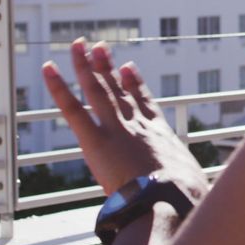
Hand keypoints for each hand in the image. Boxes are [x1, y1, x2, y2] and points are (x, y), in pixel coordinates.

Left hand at [41, 39, 207, 201]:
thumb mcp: (191, 187)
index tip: (128, 67)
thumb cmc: (186, 199)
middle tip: (99, 47)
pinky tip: (49, 68)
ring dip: (86, 66)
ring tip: (79, 45)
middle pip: (118, 90)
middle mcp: (137, 125)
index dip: (135, 83)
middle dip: (107, 67)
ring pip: (97, 91)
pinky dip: (58, 87)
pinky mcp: (95, 141)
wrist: (170, 198)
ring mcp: (116, 130)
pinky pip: (73, 109)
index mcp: (161, 135)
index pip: (144, 103)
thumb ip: (186, 185)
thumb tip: (196, 197)